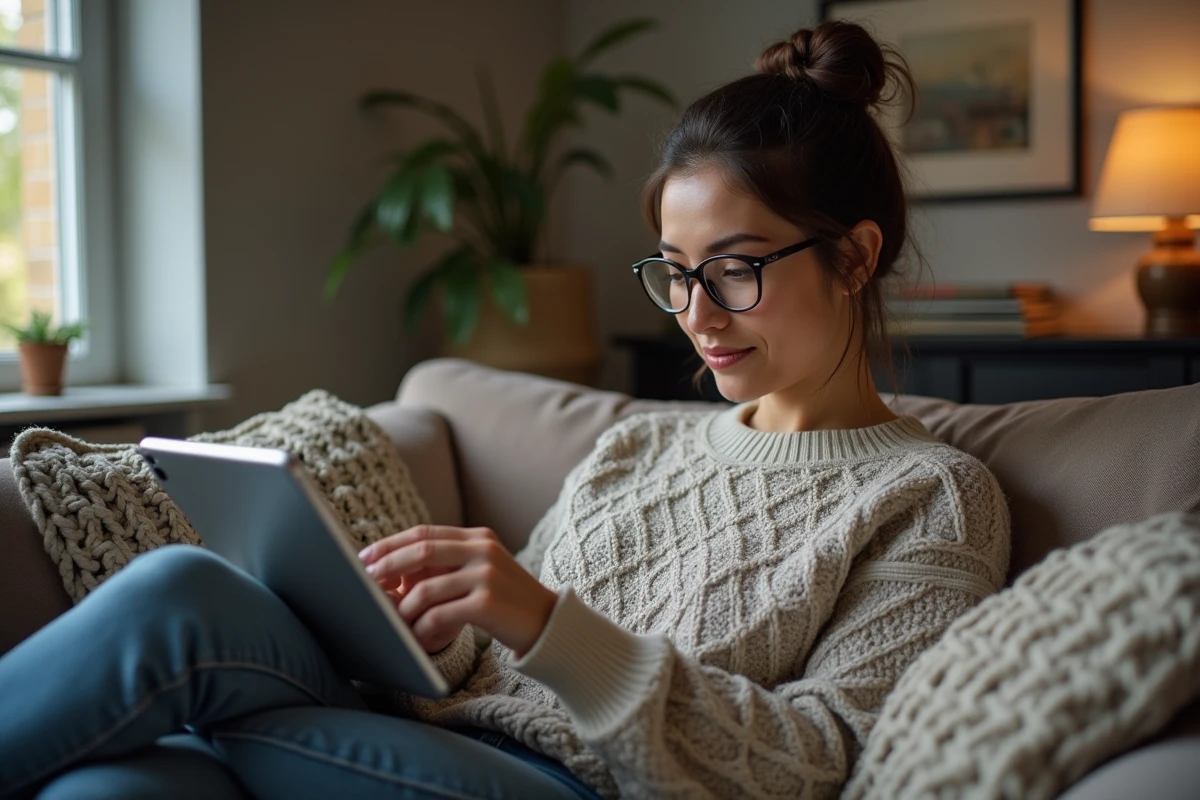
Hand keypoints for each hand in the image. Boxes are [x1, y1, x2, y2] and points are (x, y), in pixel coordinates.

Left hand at [358, 524, 557, 657]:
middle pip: (422, 550)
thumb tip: (396, 570)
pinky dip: (421, 627)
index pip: (425, 532)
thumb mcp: (482, 571)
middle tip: (365, 582)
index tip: (366, 557)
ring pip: (426, 588)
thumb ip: (450, 564)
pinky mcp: (487, 603)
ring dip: (403, 608)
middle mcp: (482, 550)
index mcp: (478, 537)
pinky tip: (416, 636)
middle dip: (387, 565)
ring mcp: (486, 575)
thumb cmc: (507, 602)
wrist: (548, 624)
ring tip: (392, 621)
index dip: (391, 544)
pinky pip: (439, 615)